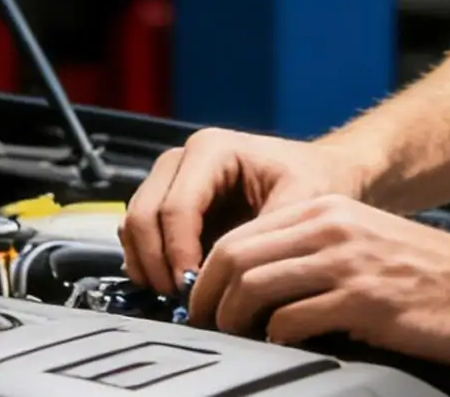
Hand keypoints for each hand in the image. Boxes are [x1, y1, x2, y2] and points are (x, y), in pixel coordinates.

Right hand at [120, 130, 371, 295]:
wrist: (318, 173)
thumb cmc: (314, 180)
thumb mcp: (303, 201)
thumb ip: (264, 235)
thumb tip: (231, 278)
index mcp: (212, 148)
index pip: (176, 207)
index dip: (178, 254)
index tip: (195, 291)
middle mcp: (183, 158)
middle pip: (143, 215)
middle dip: (157, 263)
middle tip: (184, 301)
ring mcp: (169, 178)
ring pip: (132, 225)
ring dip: (149, 266)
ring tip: (183, 296)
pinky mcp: (165, 201)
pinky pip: (137, 235)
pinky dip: (148, 263)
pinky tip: (178, 285)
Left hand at [189, 194, 449, 365]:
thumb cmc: (426, 275)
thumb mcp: (362, 242)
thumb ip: (313, 253)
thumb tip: (254, 287)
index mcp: (327, 210)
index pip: (241, 234)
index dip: (209, 276)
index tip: (203, 307)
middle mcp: (330, 227)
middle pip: (236, 257)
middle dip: (208, 300)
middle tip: (206, 331)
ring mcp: (345, 262)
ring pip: (254, 286)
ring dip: (234, 322)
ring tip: (237, 343)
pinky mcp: (361, 300)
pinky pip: (290, 320)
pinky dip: (272, 341)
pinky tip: (282, 350)